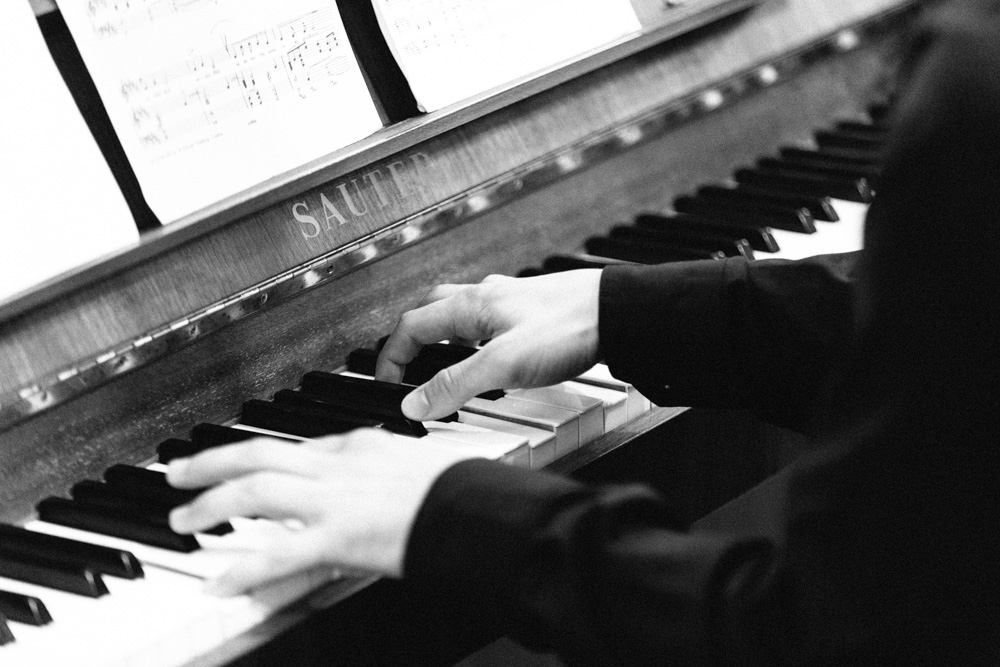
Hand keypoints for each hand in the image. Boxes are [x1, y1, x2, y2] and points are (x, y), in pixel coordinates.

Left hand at [167, 429, 475, 594]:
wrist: (479, 506)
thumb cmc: (460, 486)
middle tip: (176, 473)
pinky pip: (279, 553)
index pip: (294, 447)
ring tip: (183, 521)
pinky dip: (243, 568)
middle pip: (257, 455)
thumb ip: (387, 467)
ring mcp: (334, 500)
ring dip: (210, 505)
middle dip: (210, 463)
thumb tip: (374, 474)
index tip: (237, 463)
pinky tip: (219, 581)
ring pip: (254, 491)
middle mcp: (338, 465)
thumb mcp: (418, 463)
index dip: (256, 457)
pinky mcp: (339, 538)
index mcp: (359, 445)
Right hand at [377, 269, 602, 420]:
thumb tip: (414, 403)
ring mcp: (511, 300)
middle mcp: (486, 296)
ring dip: (444, 337)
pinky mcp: (534, 309)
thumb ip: (455, 385)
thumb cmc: (569, 328)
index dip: (392, 356)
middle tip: (406, 367)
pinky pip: (490, 319)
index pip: (411, 326)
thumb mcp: (502, 365)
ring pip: (462, 313)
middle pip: (432, 310)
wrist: (619, 312)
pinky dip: (476, 337)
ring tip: (443, 364)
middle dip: (412, 339)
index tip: (387, 384)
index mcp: (471, 305)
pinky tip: (492, 355)